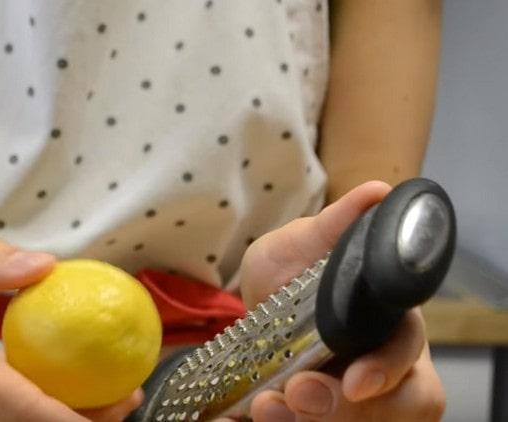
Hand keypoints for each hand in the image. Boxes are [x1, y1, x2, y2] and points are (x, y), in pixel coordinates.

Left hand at [233, 181, 445, 421]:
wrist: (262, 300)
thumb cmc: (295, 269)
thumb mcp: (301, 243)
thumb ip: (334, 227)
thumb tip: (377, 193)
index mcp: (387, 326)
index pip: (409, 359)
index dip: (389, 372)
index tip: (356, 381)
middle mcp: (377, 370)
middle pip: (391, 409)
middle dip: (344, 409)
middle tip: (299, 395)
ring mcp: (348, 399)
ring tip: (268, 408)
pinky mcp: (313, 415)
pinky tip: (243, 420)